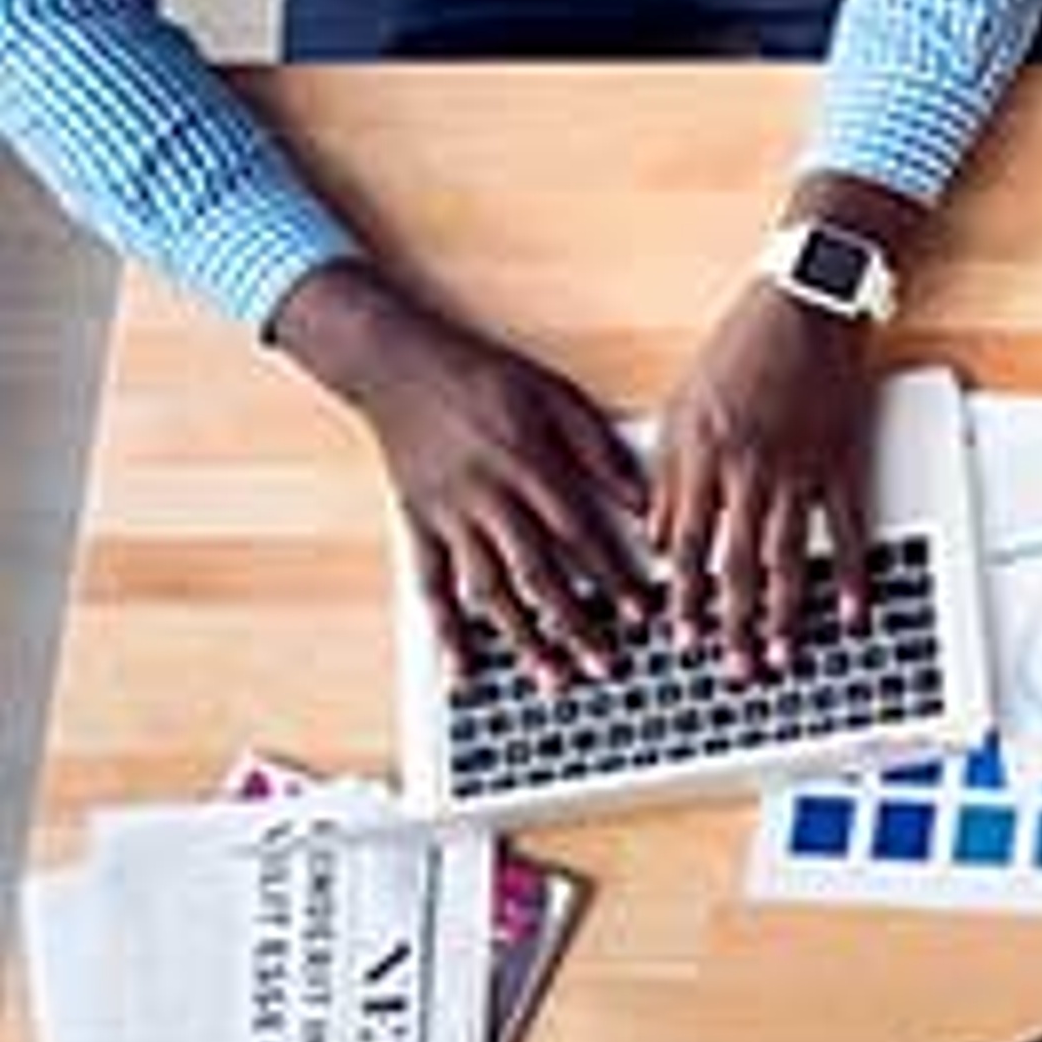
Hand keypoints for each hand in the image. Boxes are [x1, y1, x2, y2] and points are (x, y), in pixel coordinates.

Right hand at [283, 270, 649, 688]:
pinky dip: (446, 632)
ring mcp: (448, 516)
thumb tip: (642, 503)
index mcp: (528, 465)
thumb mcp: (555, 396)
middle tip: (607, 666)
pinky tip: (464, 669)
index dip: (613, 579)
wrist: (399, 363)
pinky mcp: (417, 525)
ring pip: (490, 590)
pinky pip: (431, 587)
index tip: (640, 615)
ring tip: (552, 678)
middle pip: (539, 574)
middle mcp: (488, 497)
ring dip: (522, 639)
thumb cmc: (483, 377)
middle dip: (577, 625)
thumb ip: (599, 451)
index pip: (581, 536)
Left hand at [651, 284, 873, 674]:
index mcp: (701, 453)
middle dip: (731, 623)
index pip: (686, 543)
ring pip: (788, 556)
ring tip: (781, 655)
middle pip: (736, 562)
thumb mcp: (682, 404)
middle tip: (732, 668)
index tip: (680, 639)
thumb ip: (669, 475)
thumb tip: (661, 537)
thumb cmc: (741, 347)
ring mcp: (800, 468)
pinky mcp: (842, 461)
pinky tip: (851, 612)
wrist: (807, 302)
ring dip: (784, 613)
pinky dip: (852, 575)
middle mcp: (748, 467)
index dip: (682, 597)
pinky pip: (848, 530)